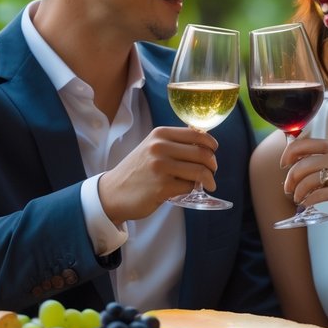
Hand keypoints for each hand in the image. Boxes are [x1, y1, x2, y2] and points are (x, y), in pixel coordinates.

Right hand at [99, 127, 218, 222]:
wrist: (112, 192)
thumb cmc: (137, 171)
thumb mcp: (151, 148)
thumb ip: (174, 143)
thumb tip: (204, 142)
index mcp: (160, 134)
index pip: (197, 135)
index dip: (211, 144)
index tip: (214, 152)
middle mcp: (160, 148)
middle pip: (202, 154)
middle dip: (212, 164)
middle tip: (212, 172)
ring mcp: (161, 167)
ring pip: (199, 171)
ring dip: (208, 179)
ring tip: (208, 184)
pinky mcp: (162, 187)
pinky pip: (189, 187)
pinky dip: (191, 189)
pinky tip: (185, 190)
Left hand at [279, 137, 327, 222]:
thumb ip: (327, 161)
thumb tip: (296, 164)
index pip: (306, 143)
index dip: (289, 153)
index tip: (283, 165)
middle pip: (303, 163)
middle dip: (290, 178)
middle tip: (288, 189)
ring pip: (308, 180)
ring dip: (298, 192)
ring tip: (298, 199)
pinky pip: (318, 195)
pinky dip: (308, 200)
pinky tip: (307, 204)